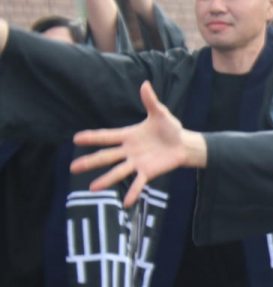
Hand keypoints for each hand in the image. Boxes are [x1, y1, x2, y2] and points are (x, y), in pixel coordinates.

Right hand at [71, 82, 205, 207]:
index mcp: (128, 135)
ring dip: (106, 179)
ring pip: (118, 171)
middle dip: (90, 162)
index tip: (76, 138)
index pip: (107, 136)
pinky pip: (138, 183)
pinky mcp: (148, 172)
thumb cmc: (170, 128)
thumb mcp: (161, 114)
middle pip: (106, 156)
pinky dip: (132, 192)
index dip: (92, 137)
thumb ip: (151, 101)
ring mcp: (137, 163)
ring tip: (93, 188)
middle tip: (73, 168)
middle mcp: (129, 151)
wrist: (184, 144)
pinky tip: (125, 202)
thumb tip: (145, 84)